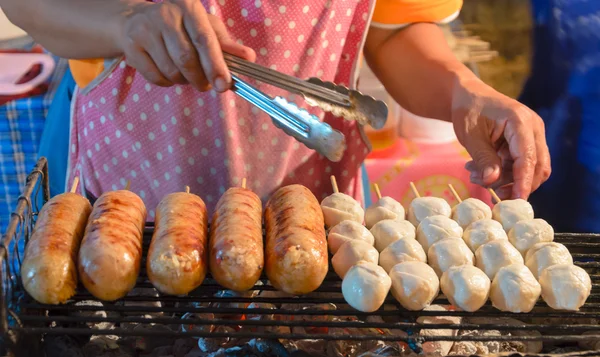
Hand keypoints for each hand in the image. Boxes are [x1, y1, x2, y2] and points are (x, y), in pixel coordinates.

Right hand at [116, 0, 254, 90]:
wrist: (134, 22)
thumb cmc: (180, 27)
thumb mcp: (205, 28)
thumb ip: (226, 44)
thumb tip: (248, 57)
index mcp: (188, 8)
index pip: (204, 39)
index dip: (216, 65)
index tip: (224, 85)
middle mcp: (165, 15)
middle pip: (186, 59)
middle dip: (201, 79)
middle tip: (207, 85)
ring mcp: (145, 30)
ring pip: (172, 71)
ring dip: (185, 81)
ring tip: (187, 75)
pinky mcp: (132, 48)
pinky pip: (156, 78)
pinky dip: (168, 83)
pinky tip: (170, 73)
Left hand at [451, 77, 550, 199]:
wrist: (469, 96)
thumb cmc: (468, 111)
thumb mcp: (470, 136)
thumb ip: (482, 158)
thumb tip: (491, 181)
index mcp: (520, 121)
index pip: (528, 158)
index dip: (523, 182)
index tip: (516, 201)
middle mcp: (533, 127)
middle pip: (538, 166)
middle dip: (516, 184)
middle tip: (491, 193)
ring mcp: (533, 134)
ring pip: (531, 168)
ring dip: (506, 179)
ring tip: (475, 176)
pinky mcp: (527, 141)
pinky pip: (522, 164)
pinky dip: (505, 173)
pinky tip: (481, 172)